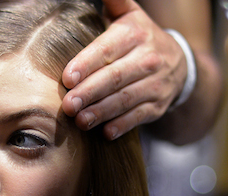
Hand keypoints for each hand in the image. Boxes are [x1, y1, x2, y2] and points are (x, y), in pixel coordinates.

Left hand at [61, 0, 186, 139]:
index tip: (67, 78)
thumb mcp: (127, 16)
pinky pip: (139, 116)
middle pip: (115, 77)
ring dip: (102, 111)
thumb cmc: (137, 39)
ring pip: (126, 99)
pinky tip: (105, 132)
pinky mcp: (158, 105)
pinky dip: (122, 125)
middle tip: (68, 105)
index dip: (87, 64)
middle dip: (90, 92)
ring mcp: (156, 83)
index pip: (107, 50)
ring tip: (80, 121)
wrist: (178, 62)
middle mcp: (148, 58)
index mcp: (135, 34)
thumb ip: (111, 3)